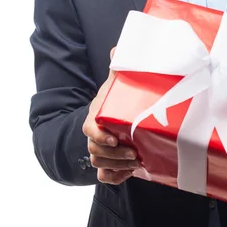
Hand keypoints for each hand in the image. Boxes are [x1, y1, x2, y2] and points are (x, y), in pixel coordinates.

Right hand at [82, 48, 141, 183]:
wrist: (114, 116)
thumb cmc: (117, 99)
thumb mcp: (117, 84)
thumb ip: (118, 68)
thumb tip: (118, 48)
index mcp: (95, 116)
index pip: (89, 129)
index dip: (99, 136)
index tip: (113, 139)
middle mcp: (94, 134)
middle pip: (94, 150)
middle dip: (115, 155)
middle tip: (135, 154)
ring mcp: (99, 148)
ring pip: (99, 163)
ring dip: (118, 165)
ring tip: (137, 162)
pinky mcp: (108, 161)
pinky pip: (104, 175)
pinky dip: (114, 177)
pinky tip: (129, 173)